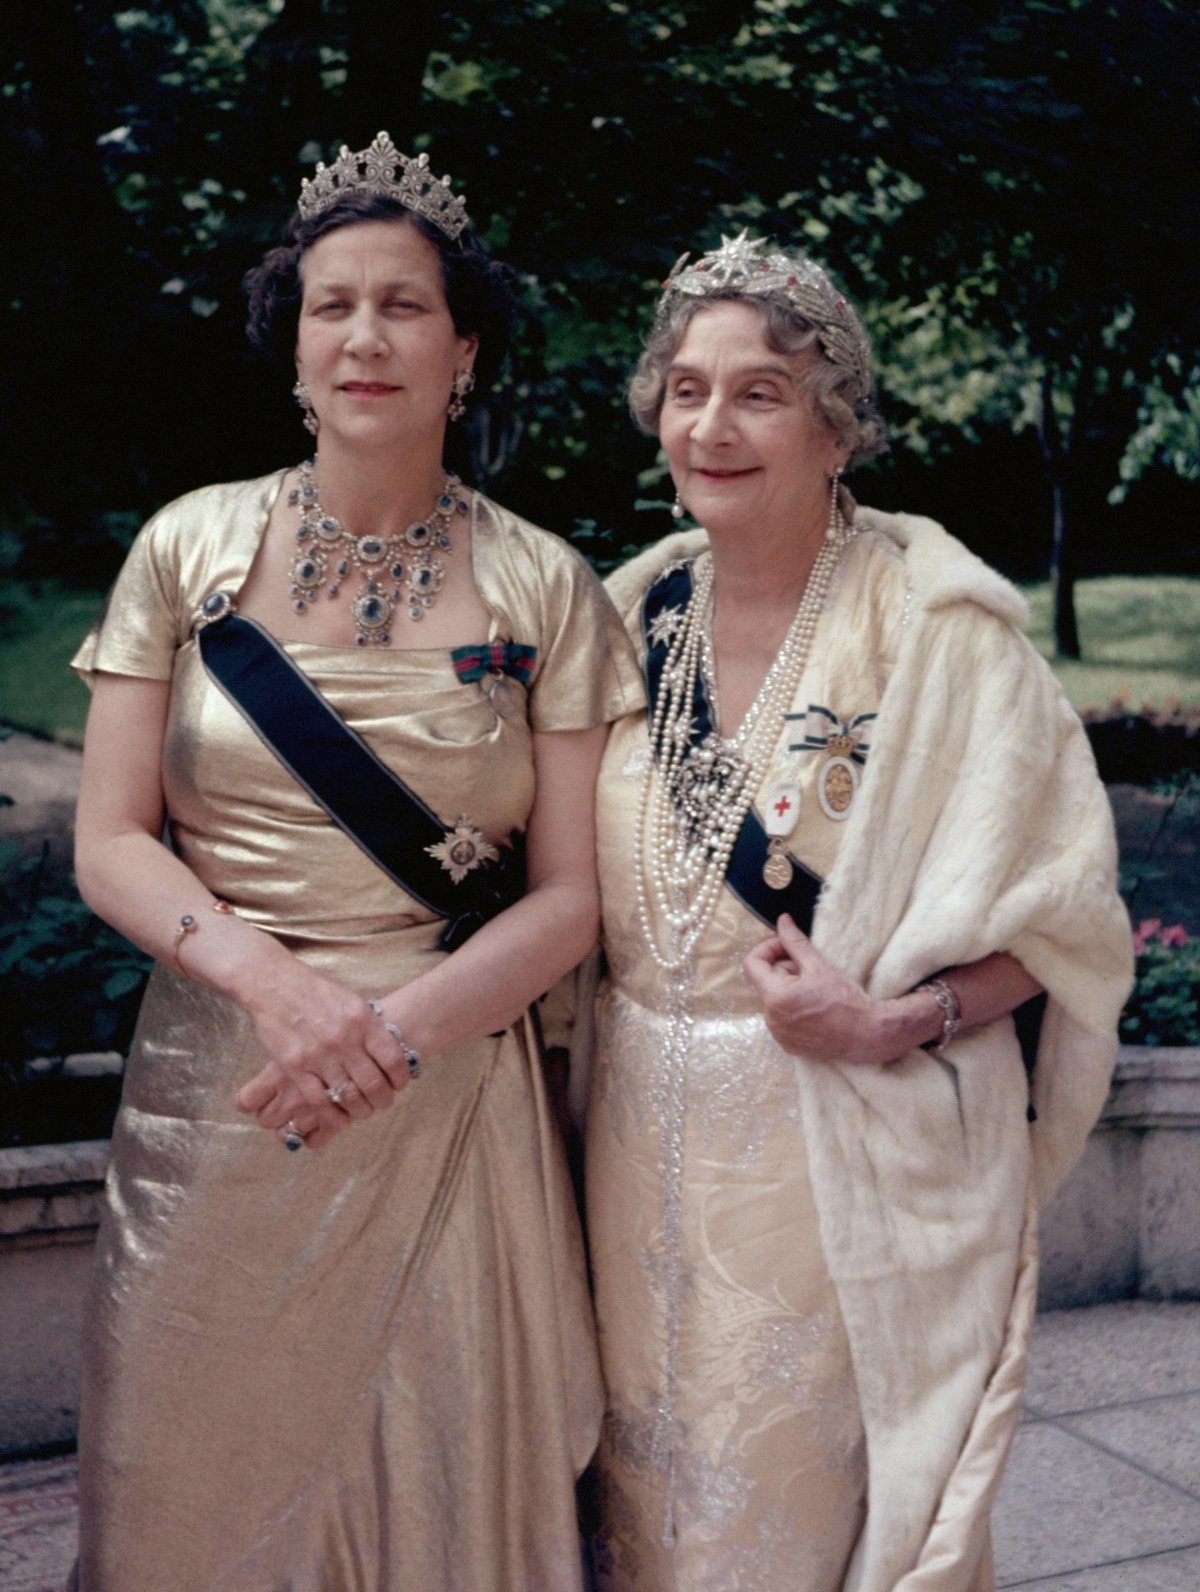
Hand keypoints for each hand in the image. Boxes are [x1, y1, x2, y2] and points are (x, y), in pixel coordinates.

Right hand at [234, 957, 411, 1132]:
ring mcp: (319, 1055)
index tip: (399, 1084)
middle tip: (383, 1102)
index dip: (401, 1078)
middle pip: (373, 1084)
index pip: (393, 1059)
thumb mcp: (351, 1001)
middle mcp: (344, 1040)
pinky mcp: (295, 1068)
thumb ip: (369, 1026)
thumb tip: (388, 1051)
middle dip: (383, 1099)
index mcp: (362, 1021)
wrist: (274, 984)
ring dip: (361, 1110)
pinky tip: (341, 1118)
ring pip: (349, 1096)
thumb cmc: (316, 990)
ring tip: (363, 1109)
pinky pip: (320, 1101)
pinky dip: (334, 1116)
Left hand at [742, 913, 897, 1064]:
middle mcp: (770, 1019)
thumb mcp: (818, 966)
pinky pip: (782, 1018)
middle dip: (784, 969)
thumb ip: (795, 942)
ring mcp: (779, 1035)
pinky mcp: (788, 1045)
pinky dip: (793, 1007)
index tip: (787, 946)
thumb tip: (782, 921)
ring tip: (816, 988)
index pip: (752, 963)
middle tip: (811, 968)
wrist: (867, 1035)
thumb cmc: (845, 1000)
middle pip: (765, 981)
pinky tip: (815, 1006)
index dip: (768, 948)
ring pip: (774, 999)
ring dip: (789, 988)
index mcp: (774, 998)